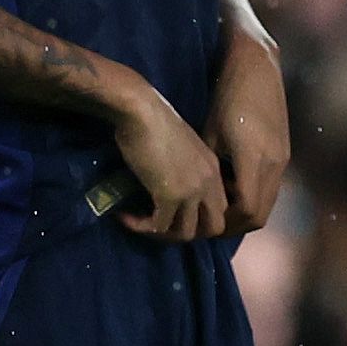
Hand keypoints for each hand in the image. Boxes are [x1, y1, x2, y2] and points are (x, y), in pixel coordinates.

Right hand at [112, 78, 226, 240]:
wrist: (141, 111)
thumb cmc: (154, 122)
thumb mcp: (180, 150)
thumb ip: (184, 171)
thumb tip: (168, 193)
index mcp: (213, 169)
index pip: (221, 208)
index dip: (200, 218)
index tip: (175, 216)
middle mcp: (209, 181)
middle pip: (214, 227)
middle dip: (188, 232)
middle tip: (162, 226)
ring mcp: (192, 190)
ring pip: (187, 233)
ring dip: (162, 234)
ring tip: (141, 224)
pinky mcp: (170, 196)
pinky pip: (158, 227)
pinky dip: (140, 227)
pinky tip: (125, 217)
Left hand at [209, 28, 290, 233]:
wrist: (257, 67)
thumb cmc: (226, 97)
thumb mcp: (209, 134)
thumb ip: (208, 168)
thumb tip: (193, 196)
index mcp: (254, 159)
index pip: (244, 210)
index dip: (224, 222)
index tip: (203, 221)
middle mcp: (274, 163)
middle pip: (259, 215)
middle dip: (235, 225)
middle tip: (210, 224)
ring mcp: (282, 158)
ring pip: (267, 202)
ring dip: (245, 210)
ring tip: (220, 205)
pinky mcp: (284, 152)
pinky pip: (271, 187)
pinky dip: (253, 194)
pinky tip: (232, 182)